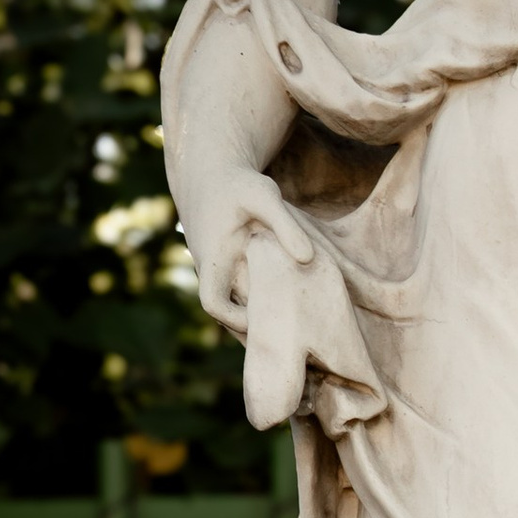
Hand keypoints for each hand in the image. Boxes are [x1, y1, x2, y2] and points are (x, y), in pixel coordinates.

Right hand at [182, 165, 313, 339]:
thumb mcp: (263, 195)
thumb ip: (285, 225)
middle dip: (255, 332)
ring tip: (299, 338)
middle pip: (227, 318)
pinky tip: (293, 313)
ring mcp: (218, 273)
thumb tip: (307, 259)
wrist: (210, 174)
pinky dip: (261, 307)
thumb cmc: (238, 183)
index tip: (264, 323)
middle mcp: (211, 271)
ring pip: (236, 309)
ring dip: (259, 323)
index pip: (213, 302)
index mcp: (213, 258)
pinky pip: (241, 297)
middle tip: (295, 344)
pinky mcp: (227, 269)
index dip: (235, 320)